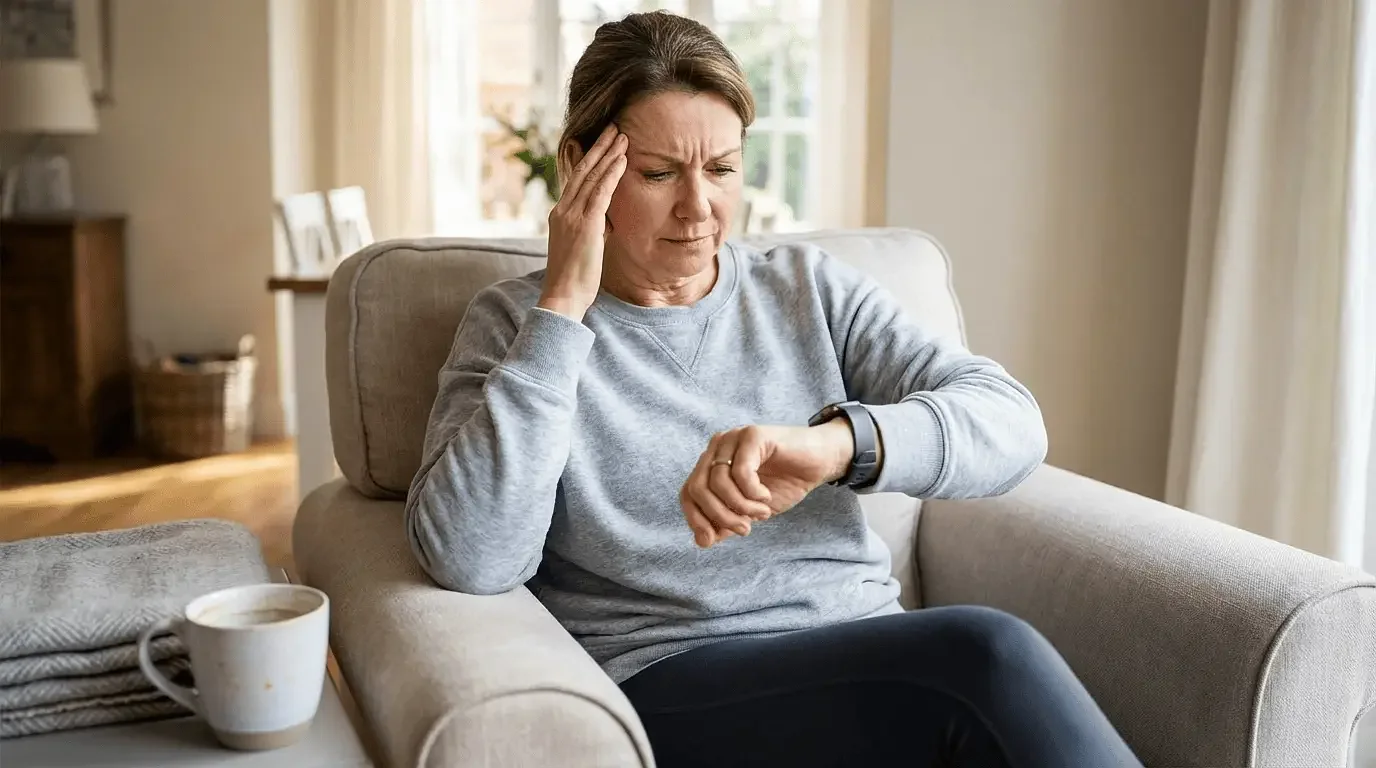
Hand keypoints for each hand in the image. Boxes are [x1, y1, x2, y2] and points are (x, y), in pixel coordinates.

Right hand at [538, 124, 627, 319]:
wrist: (562, 297)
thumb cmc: (574, 278)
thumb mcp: (582, 247)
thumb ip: (591, 229)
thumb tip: (604, 222)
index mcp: (560, 214)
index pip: (576, 179)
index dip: (591, 159)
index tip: (604, 143)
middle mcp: (563, 210)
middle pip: (582, 170)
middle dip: (600, 147)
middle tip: (614, 127)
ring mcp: (571, 216)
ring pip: (591, 176)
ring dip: (609, 154)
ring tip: (623, 136)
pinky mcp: (585, 225)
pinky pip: (600, 193)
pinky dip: (611, 174)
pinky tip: (622, 160)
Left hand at [680, 421, 854, 547]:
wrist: (821, 461)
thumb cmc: (786, 482)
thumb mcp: (751, 510)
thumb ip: (726, 523)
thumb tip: (702, 541)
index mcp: (712, 464)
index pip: (687, 493)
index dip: (696, 519)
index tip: (714, 539)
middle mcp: (717, 448)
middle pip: (697, 488)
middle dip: (719, 516)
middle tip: (745, 529)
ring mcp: (733, 439)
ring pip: (717, 482)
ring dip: (741, 507)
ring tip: (762, 513)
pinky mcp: (753, 435)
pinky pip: (740, 472)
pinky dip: (753, 493)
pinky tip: (767, 497)